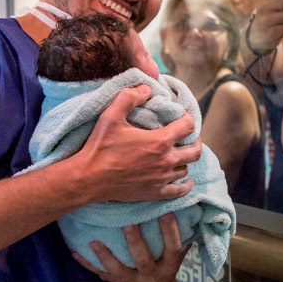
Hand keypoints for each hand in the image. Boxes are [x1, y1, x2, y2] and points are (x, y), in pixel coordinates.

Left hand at [73, 213, 188, 281]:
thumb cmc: (167, 270)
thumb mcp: (178, 259)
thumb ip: (182, 238)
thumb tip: (187, 210)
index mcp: (168, 267)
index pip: (172, 247)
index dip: (170, 231)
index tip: (165, 212)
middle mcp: (150, 275)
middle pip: (143, 258)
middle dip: (135, 241)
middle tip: (127, 222)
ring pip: (118, 269)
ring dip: (105, 256)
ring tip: (94, 241)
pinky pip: (100, 275)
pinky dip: (87, 264)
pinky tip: (75, 252)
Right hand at [75, 85, 200, 202]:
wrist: (88, 178)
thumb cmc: (99, 146)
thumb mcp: (111, 115)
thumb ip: (129, 97)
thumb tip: (146, 88)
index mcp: (159, 141)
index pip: (188, 126)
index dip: (187, 118)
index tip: (180, 117)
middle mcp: (165, 161)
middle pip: (195, 150)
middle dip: (194, 141)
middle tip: (187, 136)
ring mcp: (161, 179)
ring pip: (185, 169)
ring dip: (185, 160)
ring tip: (178, 154)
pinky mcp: (155, 193)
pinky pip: (179, 191)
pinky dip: (185, 185)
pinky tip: (185, 181)